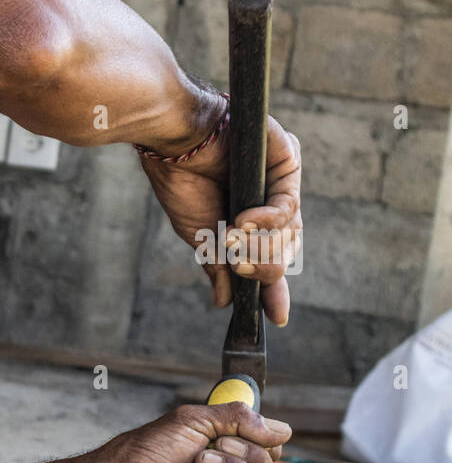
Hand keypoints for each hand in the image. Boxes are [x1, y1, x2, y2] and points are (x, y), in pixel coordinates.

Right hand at [140, 113, 301, 327]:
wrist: (171, 144)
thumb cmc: (181, 183)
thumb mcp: (201, 237)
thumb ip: (220, 267)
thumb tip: (224, 301)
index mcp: (251, 216)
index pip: (271, 256)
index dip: (273, 289)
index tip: (276, 318)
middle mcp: (271, 197)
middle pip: (285, 247)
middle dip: (263, 264)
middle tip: (239, 264)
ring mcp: (281, 179)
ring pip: (290, 231)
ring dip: (262, 243)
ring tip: (233, 238)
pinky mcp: (287, 159)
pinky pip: (289, 203)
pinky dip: (269, 219)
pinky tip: (244, 220)